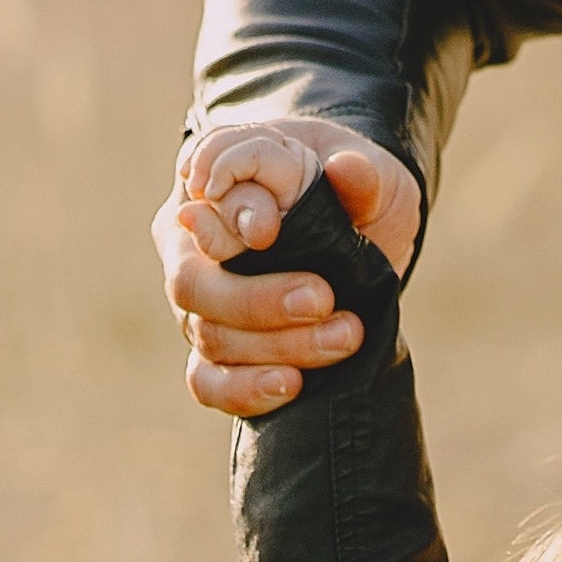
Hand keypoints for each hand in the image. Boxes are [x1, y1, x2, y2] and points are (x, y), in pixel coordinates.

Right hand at [156, 117, 423, 415]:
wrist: (363, 240)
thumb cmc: (353, 194)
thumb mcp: (370, 175)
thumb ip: (360, 173)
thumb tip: (346, 170)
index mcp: (215, 182)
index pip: (199, 195)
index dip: (230, 213)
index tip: (271, 230)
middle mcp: (191, 245)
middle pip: (192, 282)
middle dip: (257, 299)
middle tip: (323, 298)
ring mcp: (199, 305)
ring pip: (209, 335)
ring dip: (277, 346)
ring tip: (345, 336)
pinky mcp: (216, 353)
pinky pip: (207, 381)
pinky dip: (243, 390)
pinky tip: (292, 385)